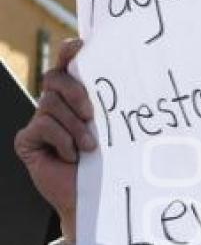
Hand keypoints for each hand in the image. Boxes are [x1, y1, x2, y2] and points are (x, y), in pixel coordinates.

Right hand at [13, 39, 95, 241]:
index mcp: (75, 96)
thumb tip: (128, 74)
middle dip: (75, 92)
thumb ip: (110, 103)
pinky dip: (62, 140)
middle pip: (55, 78)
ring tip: (89, 147)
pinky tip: (71, 157)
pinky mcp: (27, 140)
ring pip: (49, 103)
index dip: (70, 51)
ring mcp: (39, 121)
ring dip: (74, 126)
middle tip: (92, 114)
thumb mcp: (112, 128)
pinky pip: (42, 126)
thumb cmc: (109, 164)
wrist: (94, 200)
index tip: (82, 45)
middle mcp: (54, 105)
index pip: (67, 63)